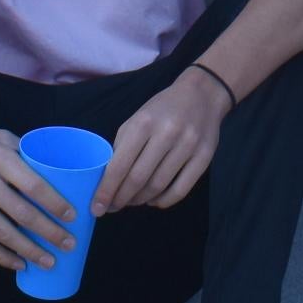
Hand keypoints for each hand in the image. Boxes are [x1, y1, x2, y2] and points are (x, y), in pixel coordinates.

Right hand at [0, 115, 65, 272]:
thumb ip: (21, 153)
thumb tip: (49, 170)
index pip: (34, 186)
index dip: (56, 204)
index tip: (73, 216)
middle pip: (24, 215)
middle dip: (50, 233)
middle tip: (69, 244)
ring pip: (4, 234)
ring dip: (30, 251)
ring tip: (49, 261)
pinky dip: (2, 257)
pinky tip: (18, 263)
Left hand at [96, 72, 226, 213]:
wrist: (202, 94)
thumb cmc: (162, 109)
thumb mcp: (137, 119)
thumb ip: (122, 147)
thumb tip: (107, 180)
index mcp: (144, 123)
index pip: (120, 165)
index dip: (106, 190)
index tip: (97, 208)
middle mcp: (167, 133)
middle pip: (138, 179)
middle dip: (121, 199)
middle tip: (113, 207)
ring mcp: (188, 146)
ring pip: (158, 186)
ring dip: (141, 200)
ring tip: (132, 202)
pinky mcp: (205, 157)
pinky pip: (181, 190)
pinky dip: (163, 201)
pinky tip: (154, 200)